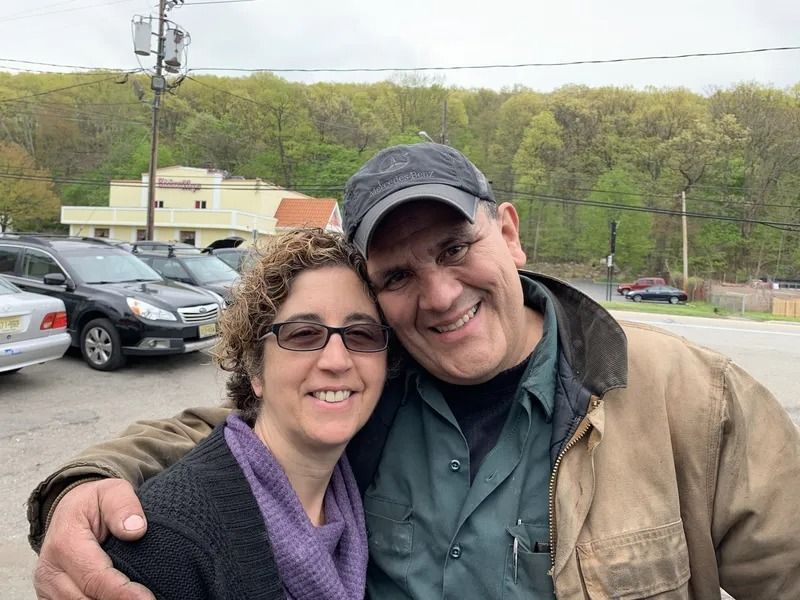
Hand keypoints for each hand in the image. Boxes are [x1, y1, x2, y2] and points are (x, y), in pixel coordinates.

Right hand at [33, 479, 154, 599]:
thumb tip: (136, 530)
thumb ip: (123, 506)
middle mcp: (50, 570)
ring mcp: (48, 588)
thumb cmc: (94, 503)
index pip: (94, 577)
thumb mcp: (112, 492)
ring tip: (138, 599)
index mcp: (65, 543)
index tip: (146, 599)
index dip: (121, 592)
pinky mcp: (51, 598)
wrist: (72, 511)